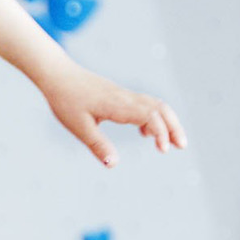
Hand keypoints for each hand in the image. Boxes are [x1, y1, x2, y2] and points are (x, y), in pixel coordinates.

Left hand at [42, 60, 186, 166]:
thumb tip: (113, 165)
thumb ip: (97, 145)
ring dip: (167, 121)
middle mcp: (126, 98)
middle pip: (160, 108)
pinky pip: (145, 103)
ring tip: (171, 143)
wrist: (58, 75)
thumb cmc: (66, 100)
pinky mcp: (120, 95)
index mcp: (118, 105)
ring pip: (155, 104)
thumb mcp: (79, 127)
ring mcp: (124, 95)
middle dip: (174, 127)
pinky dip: (154, 116)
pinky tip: (145, 132)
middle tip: (181, 147)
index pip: (150, 116)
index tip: (163, 150)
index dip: (161, 132)